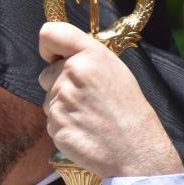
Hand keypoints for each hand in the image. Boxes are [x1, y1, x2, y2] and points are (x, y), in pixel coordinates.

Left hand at [38, 22, 183, 177]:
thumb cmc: (129, 109)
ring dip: (63, 107)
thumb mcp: (115, 70)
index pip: (49, 34)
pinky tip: (85, 130)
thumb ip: (85, 57)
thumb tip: (58, 55)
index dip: (49, 47)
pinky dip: (64, 125)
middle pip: (46, 73)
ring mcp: (61, 101)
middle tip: (88, 98)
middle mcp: (72, 74)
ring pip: (49, 99)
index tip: (56, 57)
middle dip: (59, 83)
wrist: (136, 150)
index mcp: (90, 55)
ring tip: (90, 117)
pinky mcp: (55, 126)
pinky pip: (51, 121)